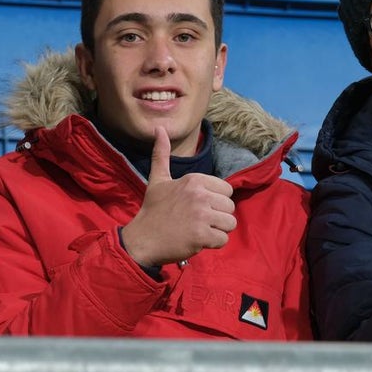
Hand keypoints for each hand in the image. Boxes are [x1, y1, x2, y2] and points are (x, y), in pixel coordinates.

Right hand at [120, 127, 235, 266]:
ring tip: (199, 231)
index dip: (215, 201)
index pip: (227, 190)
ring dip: (217, 231)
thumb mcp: (158, 179)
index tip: (198, 207)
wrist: (142, 239)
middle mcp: (199, 194)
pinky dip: (213, 244)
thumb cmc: (153, 210)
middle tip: (198, 221)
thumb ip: (162, 154)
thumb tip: (159, 128)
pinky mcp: (201, 235)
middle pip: (230, 207)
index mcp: (194, 180)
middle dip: (218, 217)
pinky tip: (197, 241)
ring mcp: (201, 215)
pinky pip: (223, 239)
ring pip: (230, 224)